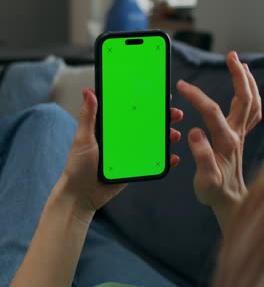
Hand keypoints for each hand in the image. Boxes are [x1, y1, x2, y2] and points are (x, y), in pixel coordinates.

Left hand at [60, 87, 182, 217]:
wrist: (82, 195)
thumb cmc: (77, 166)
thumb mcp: (83, 138)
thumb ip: (88, 116)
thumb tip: (88, 91)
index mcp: (111, 127)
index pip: (131, 110)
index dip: (145, 102)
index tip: (159, 95)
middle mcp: (122, 137)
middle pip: (146, 124)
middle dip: (163, 117)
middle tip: (175, 114)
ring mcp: (130, 152)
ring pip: (152, 141)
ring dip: (166, 136)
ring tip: (174, 135)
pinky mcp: (135, 166)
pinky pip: (152, 161)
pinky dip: (164, 160)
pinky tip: (172, 158)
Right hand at [176, 51, 261, 232]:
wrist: (230, 201)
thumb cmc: (214, 191)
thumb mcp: (205, 181)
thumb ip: (201, 157)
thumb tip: (195, 133)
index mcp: (225, 143)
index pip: (211, 112)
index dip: (196, 96)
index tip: (182, 85)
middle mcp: (237, 135)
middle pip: (244, 99)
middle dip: (238, 76)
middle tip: (231, 56)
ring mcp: (242, 134)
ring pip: (253, 102)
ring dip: (248, 81)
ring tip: (240, 64)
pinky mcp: (241, 136)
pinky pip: (252, 111)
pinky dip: (252, 95)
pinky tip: (246, 88)